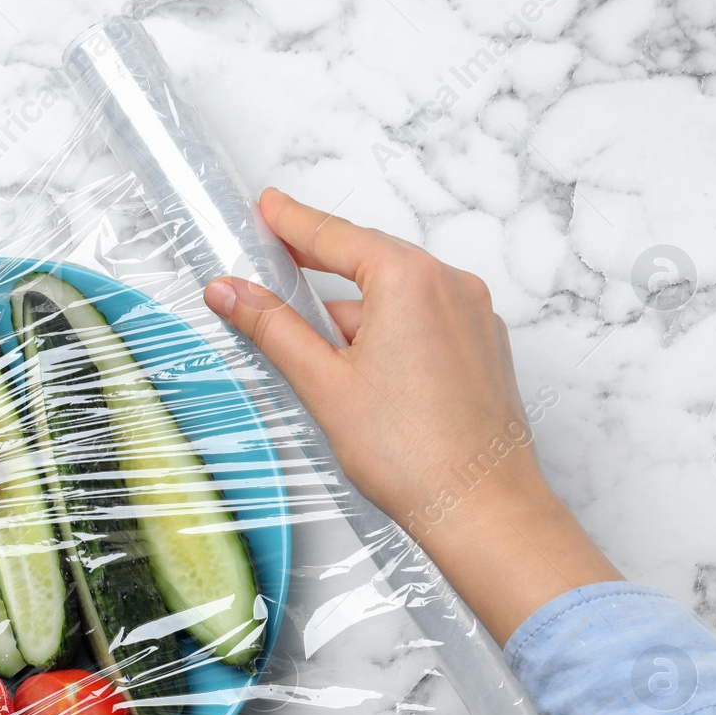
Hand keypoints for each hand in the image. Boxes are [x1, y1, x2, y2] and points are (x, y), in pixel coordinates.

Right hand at [205, 188, 619, 642]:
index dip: (293, 222)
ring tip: (314, 349)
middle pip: (369, 262)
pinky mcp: (484, 349)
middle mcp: (451, 286)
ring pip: (398, 297)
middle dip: (320, 268)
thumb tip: (231, 291)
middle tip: (275, 263)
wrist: (481, 508)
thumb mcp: (323, 383)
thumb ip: (273, 328)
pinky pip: (426, 321)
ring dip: (354, 313)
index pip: (335, 236)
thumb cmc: (412, 453)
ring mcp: (475, 317)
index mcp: (410, 280)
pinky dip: (390, 330)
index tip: (268, 206)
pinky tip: (363, 368)